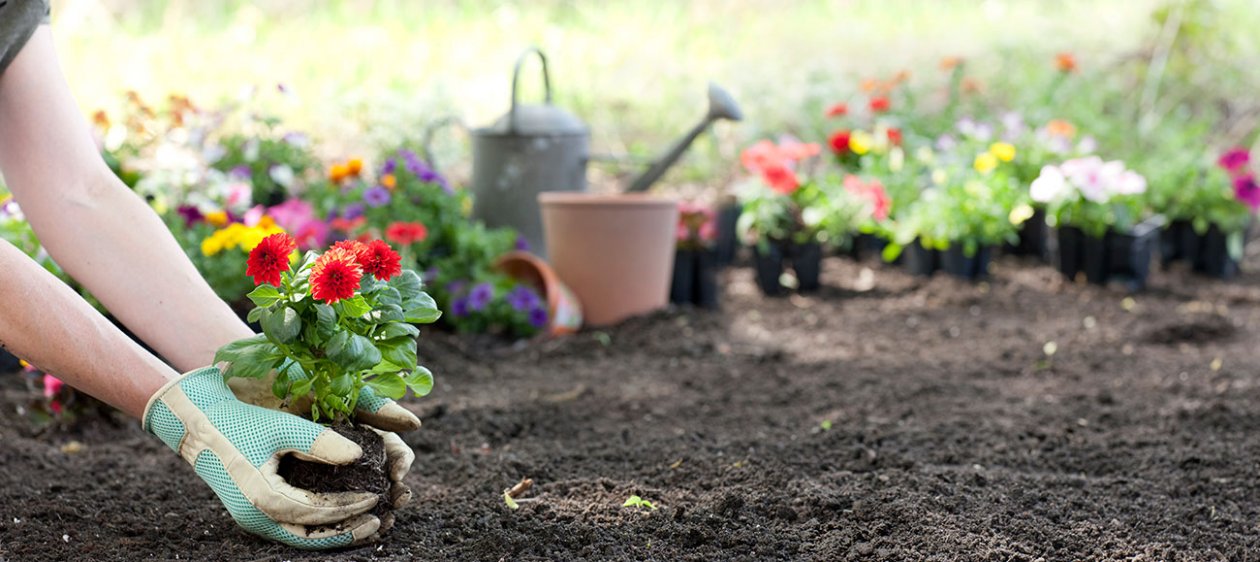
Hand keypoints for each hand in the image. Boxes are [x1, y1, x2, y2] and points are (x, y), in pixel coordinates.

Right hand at [144, 366, 383, 548]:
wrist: (196, 423)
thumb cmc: (239, 421)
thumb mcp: (282, 426)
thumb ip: (320, 442)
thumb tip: (359, 455)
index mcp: (264, 498)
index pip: (318, 514)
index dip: (350, 508)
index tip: (376, 498)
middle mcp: (257, 517)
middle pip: (310, 538)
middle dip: (346, 533)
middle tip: (378, 522)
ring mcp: (252, 518)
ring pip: (299, 538)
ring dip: (332, 535)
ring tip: (363, 525)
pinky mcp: (252, 512)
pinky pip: (289, 529)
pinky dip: (315, 528)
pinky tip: (335, 518)